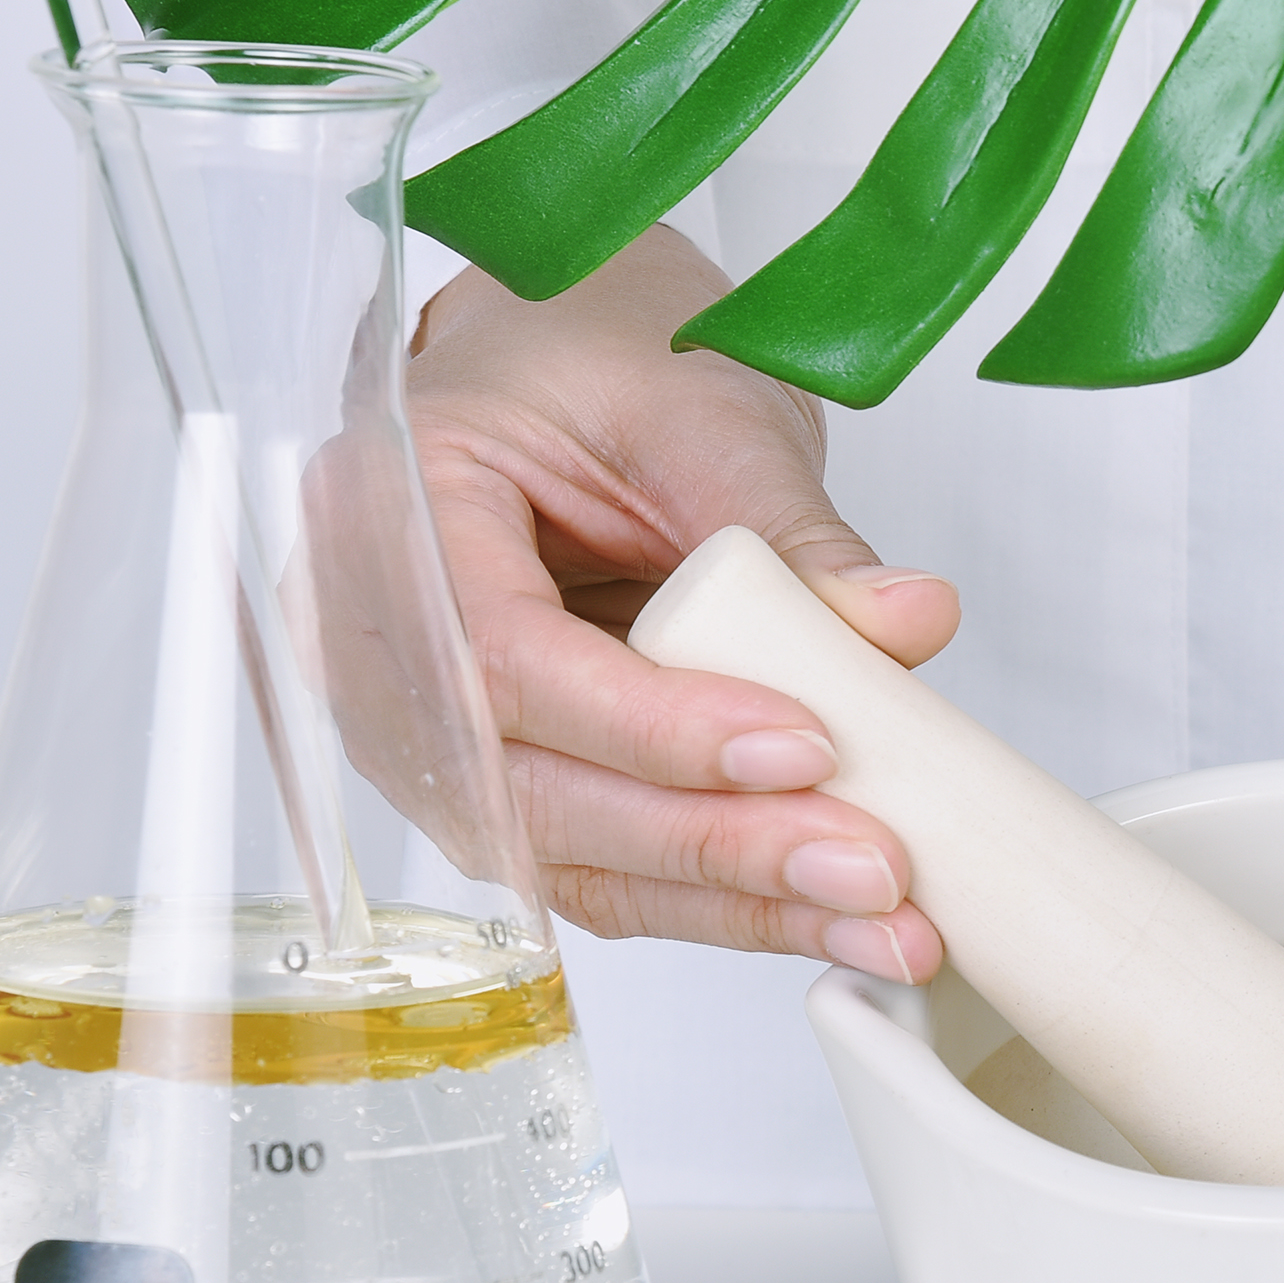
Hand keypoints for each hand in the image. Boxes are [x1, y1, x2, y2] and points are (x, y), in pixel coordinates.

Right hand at [404, 227, 955, 979]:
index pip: (507, 661)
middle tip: (868, 868)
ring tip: (883, 919)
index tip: (805, 747)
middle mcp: (376, 640)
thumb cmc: (601, 364)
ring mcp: (430, 732)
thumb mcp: (703, 411)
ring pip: (574, 855)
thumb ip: (794, 531)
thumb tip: (907, 623)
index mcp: (391, 508)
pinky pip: (608, 865)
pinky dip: (727, 896)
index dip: (654, 726)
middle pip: (531, 791)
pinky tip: (836, 913)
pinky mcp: (506, 785)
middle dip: (713, 845)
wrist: (566, 367)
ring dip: (734, 899)